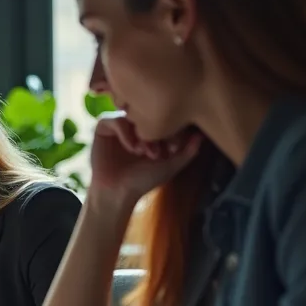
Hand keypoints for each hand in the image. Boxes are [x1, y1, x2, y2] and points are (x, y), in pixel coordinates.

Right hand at [87, 113, 202, 205]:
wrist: (117, 192)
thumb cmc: (143, 181)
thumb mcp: (171, 166)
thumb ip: (188, 151)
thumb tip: (202, 134)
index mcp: (152, 132)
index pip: (165, 118)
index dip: (172, 129)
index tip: (173, 149)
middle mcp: (135, 126)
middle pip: (148, 114)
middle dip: (155, 131)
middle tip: (157, 151)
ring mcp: (120, 126)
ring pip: (132, 116)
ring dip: (140, 132)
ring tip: (142, 151)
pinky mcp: (103, 128)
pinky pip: (114, 120)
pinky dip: (124, 132)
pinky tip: (131, 148)